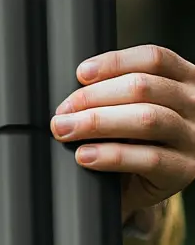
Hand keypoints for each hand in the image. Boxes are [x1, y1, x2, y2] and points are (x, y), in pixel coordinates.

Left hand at [50, 44, 194, 224]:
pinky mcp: (185, 169)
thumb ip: (117, 92)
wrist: (145, 185)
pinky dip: (110, 155)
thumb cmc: (136, 139)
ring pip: (146, 119)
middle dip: (93, 97)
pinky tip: (86, 155)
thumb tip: (74, 91)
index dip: (114, 62)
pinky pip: (148, 159)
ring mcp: (193, 138)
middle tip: (62, 112)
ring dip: (96, 123)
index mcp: (185, 80)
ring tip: (65, 130)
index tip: (81, 74)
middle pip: (143, 87)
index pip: (154, 59)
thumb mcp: (134, 107)